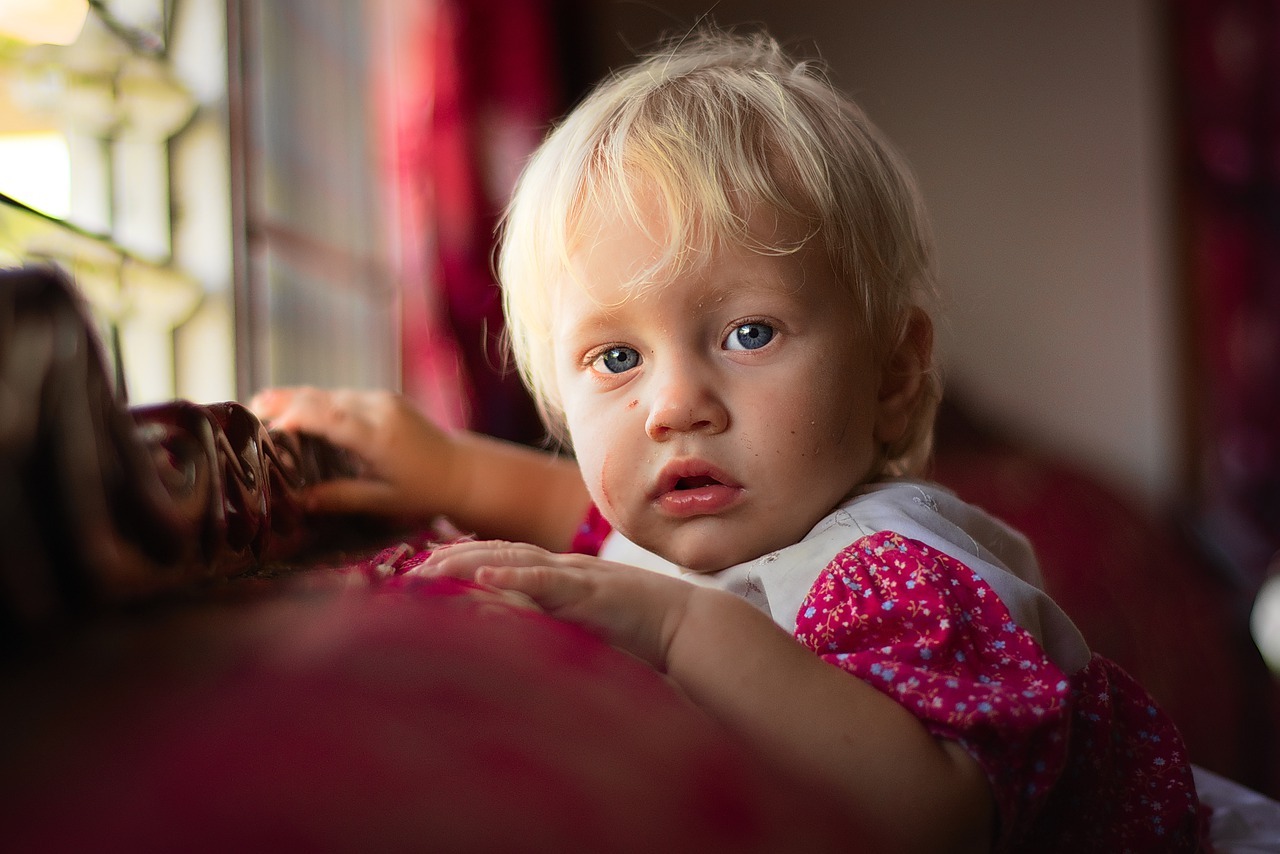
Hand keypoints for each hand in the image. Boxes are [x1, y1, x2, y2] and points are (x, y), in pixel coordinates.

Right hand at [250, 387, 461, 519]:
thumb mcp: (383, 501)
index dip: (297, 415)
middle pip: (325, 398)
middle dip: (286, 401)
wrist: (463, 470)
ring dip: (300, 398)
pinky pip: (345, 396)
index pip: (331, 417)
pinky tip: (297, 410)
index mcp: (380, 437)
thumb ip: (341, 498)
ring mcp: (383, 400)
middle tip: (249, 409)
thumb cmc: (425, 491)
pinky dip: (320, 402)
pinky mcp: (385, 398)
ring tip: (263, 407)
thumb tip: (297, 503)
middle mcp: (380, 410)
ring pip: (332, 393)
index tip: (267, 423)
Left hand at [419, 540, 694, 670]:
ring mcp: (574, 575)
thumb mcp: (585, 628)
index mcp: (559, 575)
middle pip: (497, 551)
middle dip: (452, 556)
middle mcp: (561, 568)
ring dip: (468, 560)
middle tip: (411, 568)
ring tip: (431, 567)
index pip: (502, 558)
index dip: (463, 558)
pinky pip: (545, 578)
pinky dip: (513, 573)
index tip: (425, 569)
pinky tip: (483, 572)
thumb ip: (554, 626)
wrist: (685, 624)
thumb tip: (521, 641)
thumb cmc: (639, 631)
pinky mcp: (589, 590)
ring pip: (513, 558)